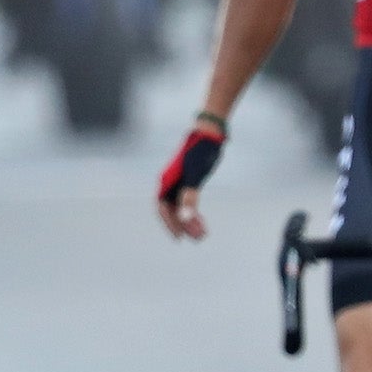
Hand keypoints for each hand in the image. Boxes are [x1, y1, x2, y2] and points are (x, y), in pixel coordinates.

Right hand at [156, 119, 225, 239]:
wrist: (208, 133)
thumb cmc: (201, 152)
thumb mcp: (195, 175)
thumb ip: (190, 197)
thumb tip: (186, 218)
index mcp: (166, 181)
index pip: (163, 209)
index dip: (170, 224)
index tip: (180, 237)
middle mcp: (169, 182)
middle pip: (172, 210)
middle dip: (183, 225)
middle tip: (198, 238)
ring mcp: (179, 181)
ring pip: (180, 207)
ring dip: (189, 220)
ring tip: (203, 232)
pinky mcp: (189, 179)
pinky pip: (187, 200)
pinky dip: (193, 211)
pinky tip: (202, 218)